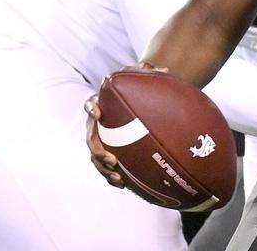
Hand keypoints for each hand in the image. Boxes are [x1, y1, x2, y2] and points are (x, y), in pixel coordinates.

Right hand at [84, 63, 167, 189]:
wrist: (143, 100)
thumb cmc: (141, 88)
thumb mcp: (145, 76)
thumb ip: (150, 71)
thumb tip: (165, 71)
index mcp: (101, 104)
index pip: (90, 105)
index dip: (91, 109)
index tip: (97, 112)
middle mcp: (98, 125)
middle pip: (91, 139)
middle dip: (98, 151)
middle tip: (111, 159)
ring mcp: (103, 141)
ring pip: (97, 158)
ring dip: (104, 170)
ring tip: (118, 178)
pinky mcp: (112, 152)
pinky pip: (109, 167)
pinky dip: (114, 177)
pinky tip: (126, 185)